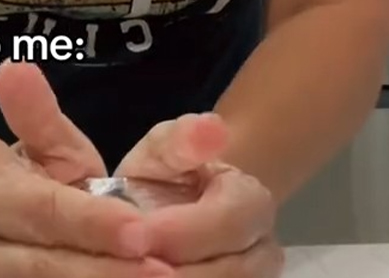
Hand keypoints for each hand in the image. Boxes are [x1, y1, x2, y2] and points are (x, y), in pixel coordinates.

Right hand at [0, 62, 158, 277]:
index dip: (92, 223)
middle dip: (109, 270)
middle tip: (168, 270)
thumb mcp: (59, 153)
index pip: (42, 212)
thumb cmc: (52, 193)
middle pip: (44, 267)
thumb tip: (16, 67)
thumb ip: (54, 118)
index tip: (144, 230)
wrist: (20, 246)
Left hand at [117, 115, 283, 275]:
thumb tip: (211, 126)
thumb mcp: (162, 151)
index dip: (182, 231)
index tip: (135, 232)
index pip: (228, 222)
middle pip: (229, 270)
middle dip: (173, 268)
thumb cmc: (165, 178)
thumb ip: (179, 141)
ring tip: (127, 272)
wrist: (171, 210)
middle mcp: (264, 249)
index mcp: (251, 201)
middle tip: (124, 261)